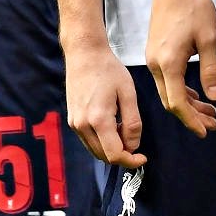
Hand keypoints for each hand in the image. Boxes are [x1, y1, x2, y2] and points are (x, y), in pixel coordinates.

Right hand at [64, 41, 145, 166]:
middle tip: (134, 137)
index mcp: (98, 119)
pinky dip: (102, 141)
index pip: (114, 155)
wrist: (84, 54)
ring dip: (111, 148)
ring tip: (123, 126)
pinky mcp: (72, 119)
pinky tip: (111, 123)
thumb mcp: (128, 93)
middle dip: (122, 154)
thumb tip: (133, 146)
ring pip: (96, 150)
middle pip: (104, 156)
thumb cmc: (109, 70)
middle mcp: (82, 125)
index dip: (130, 161)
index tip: (143, 157)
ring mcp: (74, 123)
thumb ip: (132, 123)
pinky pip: (89, 141)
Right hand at [144, 0, 215, 135]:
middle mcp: (155, 64)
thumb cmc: (194, 7)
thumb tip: (214, 98)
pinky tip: (195, 95)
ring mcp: (153, 59)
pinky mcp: (155, 53)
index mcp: (168, 63)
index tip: (206, 131)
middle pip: (171, 101)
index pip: (178, 102)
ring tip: (210, 112)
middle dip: (191, 116)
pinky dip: (181, 91)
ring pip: (168, 92)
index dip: (192, 120)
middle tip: (213, 124)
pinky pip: (166, 81)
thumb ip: (211, 70)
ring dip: (188, 104)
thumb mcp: (209, 38)